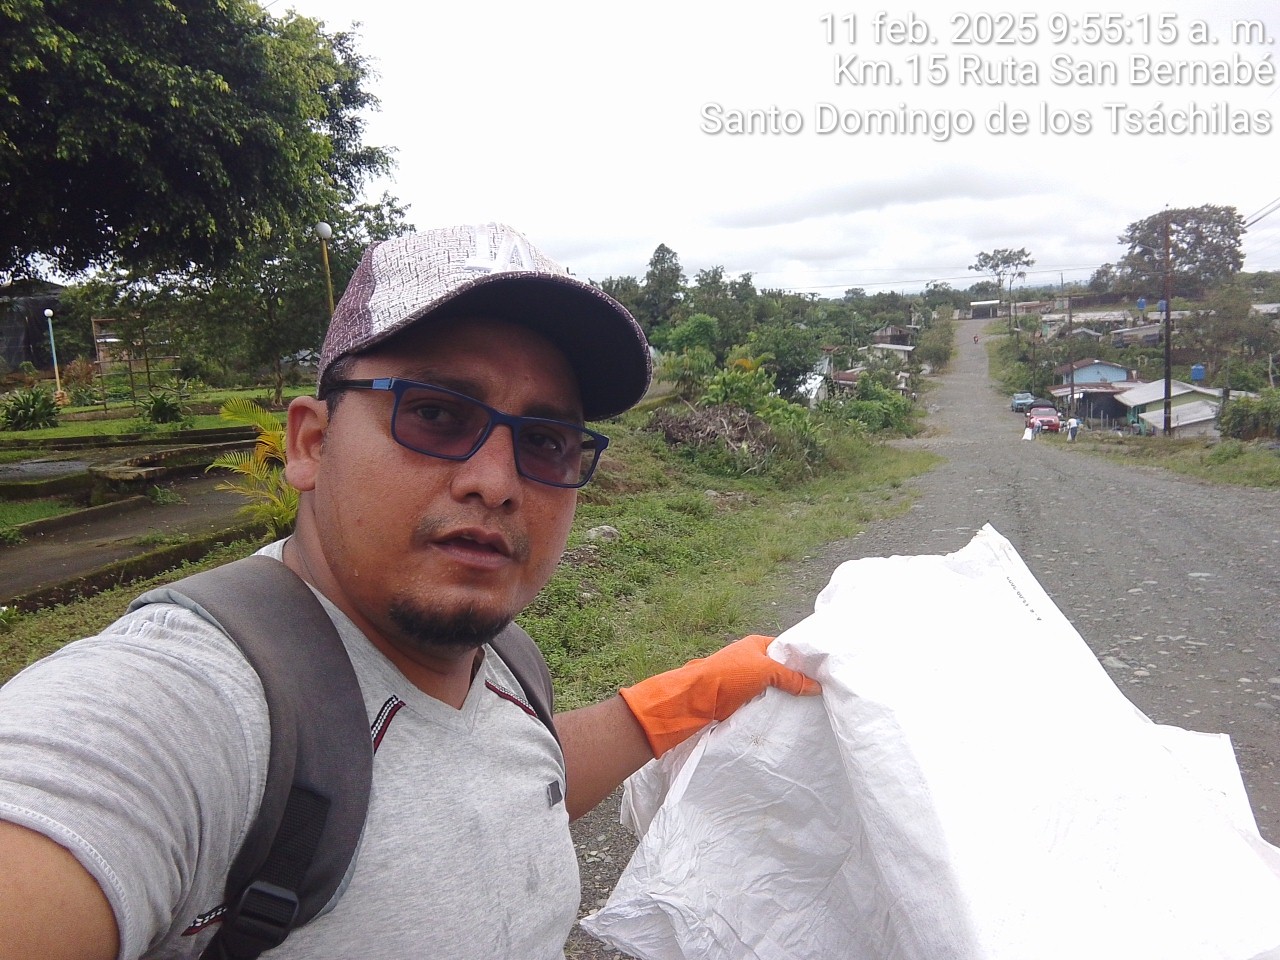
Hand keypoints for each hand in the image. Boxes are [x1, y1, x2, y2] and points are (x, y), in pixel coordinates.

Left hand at [619, 635, 819, 756]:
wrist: (701, 696)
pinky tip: (792, 712)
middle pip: (781, 668)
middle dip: (796, 679)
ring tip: (810, 703)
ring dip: (786, 694)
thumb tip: (816, 686)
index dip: (801, 658)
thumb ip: (791, 677)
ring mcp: (747, 678)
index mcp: (757, 644)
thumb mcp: (766, 670)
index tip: (821, 670)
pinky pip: (765, 699)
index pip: (786, 648)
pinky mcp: (744, 697)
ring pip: (774, 686)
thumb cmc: (732, 674)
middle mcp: (752, 659)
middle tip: (820, 689)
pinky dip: (776, 704)